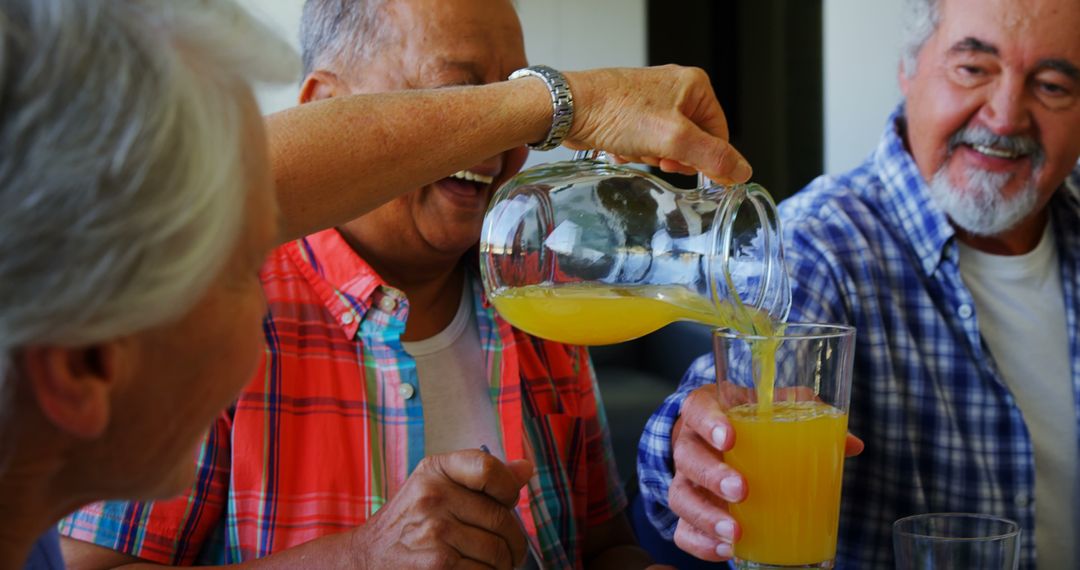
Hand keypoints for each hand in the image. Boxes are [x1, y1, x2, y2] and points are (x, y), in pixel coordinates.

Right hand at [351, 450, 533, 568]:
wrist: (366, 560)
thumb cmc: (410, 522)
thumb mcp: (435, 487)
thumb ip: (480, 477)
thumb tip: (526, 469)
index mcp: (434, 471)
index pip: (488, 468)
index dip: (508, 489)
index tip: (507, 503)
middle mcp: (433, 497)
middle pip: (502, 518)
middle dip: (514, 540)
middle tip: (510, 550)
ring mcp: (435, 533)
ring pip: (498, 551)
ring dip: (503, 564)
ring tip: (492, 564)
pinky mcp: (439, 566)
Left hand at [563, 65, 751, 184]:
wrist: (569, 109)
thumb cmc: (615, 112)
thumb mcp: (674, 139)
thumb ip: (712, 157)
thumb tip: (742, 171)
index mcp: (694, 86)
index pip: (719, 134)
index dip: (704, 158)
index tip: (686, 168)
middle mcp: (675, 90)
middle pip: (691, 142)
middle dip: (670, 155)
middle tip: (655, 152)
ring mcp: (651, 102)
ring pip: (666, 147)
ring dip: (649, 154)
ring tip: (632, 145)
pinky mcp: (631, 116)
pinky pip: (644, 145)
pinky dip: (633, 151)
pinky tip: (619, 146)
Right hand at [668, 386, 863, 560]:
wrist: (718, 438)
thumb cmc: (750, 421)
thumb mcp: (774, 409)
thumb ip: (808, 416)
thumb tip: (851, 445)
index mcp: (709, 410)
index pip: (698, 408)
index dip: (709, 422)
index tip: (729, 437)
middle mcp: (690, 443)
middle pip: (688, 456)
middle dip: (712, 475)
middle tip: (742, 490)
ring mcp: (686, 479)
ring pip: (681, 497)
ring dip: (706, 517)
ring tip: (736, 533)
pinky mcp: (689, 509)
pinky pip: (684, 530)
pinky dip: (701, 543)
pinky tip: (727, 550)